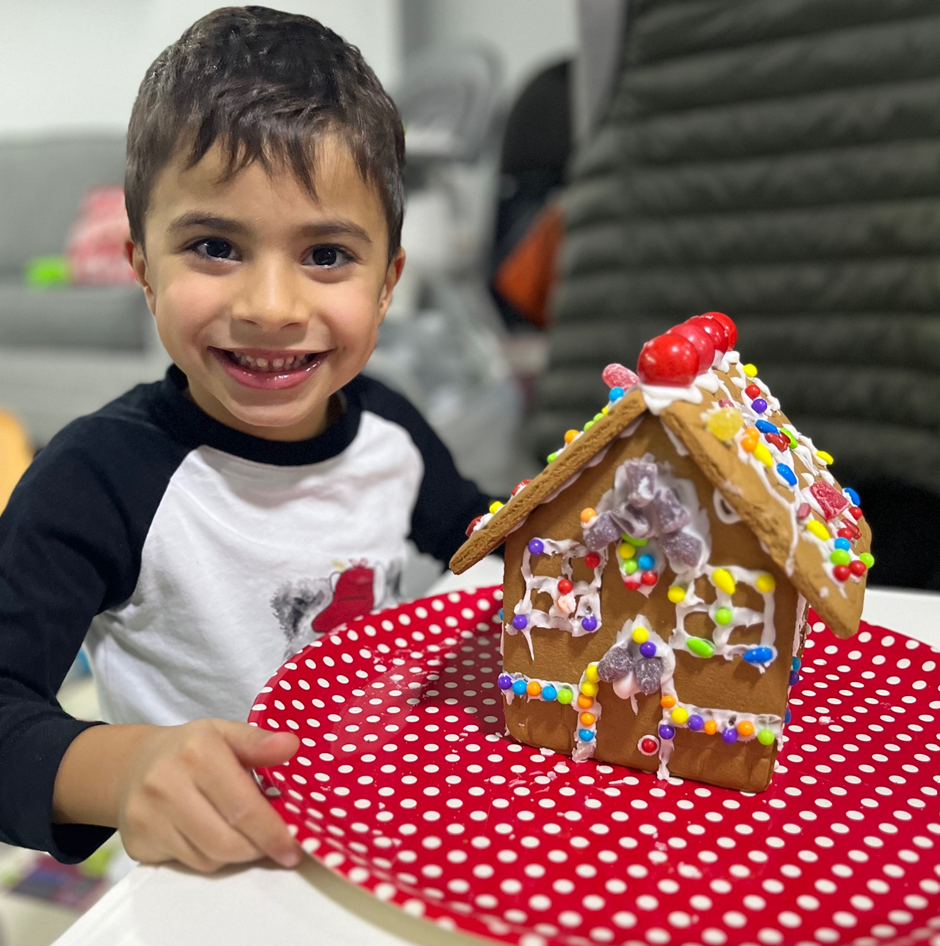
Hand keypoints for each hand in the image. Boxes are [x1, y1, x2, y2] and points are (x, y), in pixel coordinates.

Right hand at [116, 719, 300, 872]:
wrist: (134, 765)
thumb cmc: (191, 749)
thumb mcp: (225, 733)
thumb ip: (258, 742)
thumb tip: (291, 746)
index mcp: (197, 751)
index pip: (242, 806)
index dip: (271, 831)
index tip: (292, 846)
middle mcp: (166, 784)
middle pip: (225, 840)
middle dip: (257, 849)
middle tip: (275, 846)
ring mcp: (147, 816)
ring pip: (207, 859)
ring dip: (235, 854)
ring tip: (246, 835)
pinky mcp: (138, 842)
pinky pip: (187, 865)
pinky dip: (209, 858)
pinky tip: (214, 837)